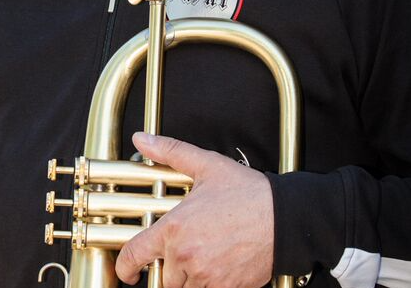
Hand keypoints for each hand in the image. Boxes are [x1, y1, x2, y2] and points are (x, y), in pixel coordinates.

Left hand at [116, 132, 273, 287]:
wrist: (285, 219)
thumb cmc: (247, 192)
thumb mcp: (205, 164)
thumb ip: (169, 152)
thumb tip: (142, 139)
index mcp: (175, 228)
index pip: (137, 254)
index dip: (126, 266)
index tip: (126, 271)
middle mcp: (187, 257)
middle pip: (163, 277)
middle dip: (168, 268)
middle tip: (183, 253)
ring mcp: (209, 278)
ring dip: (187, 280)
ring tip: (201, 260)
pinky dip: (208, 286)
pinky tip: (216, 269)